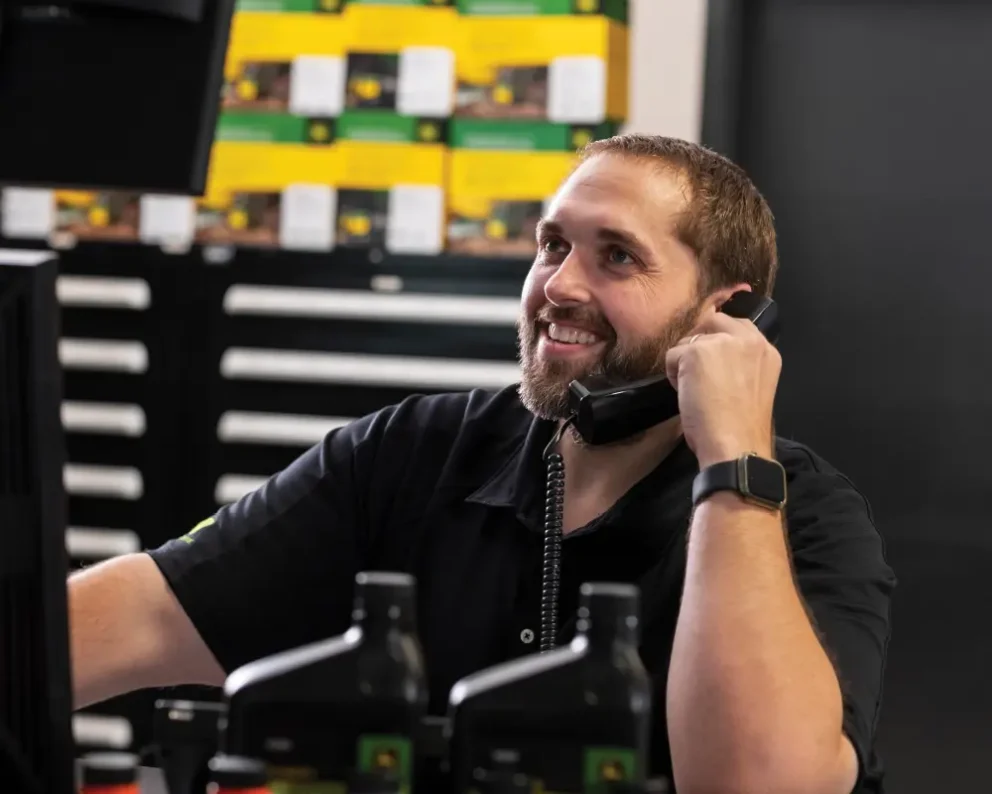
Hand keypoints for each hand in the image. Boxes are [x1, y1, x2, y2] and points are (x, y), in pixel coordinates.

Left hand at [665, 310, 780, 466]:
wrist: (736, 445)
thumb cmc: (743, 427)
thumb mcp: (752, 386)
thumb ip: (740, 364)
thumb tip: (715, 359)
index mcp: (766, 351)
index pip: (738, 326)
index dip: (719, 339)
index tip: (711, 359)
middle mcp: (748, 340)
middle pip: (714, 321)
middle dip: (701, 342)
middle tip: (696, 370)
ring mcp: (722, 342)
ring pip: (690, 340)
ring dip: (686, 362)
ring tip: (695, 391)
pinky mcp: (697, 352)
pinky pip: (672, 355)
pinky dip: (672, 375)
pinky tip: (687, 395)